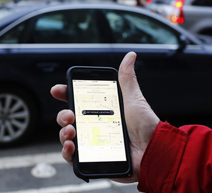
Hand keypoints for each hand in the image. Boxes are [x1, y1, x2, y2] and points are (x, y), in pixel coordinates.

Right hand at [50, 52, 159, 182]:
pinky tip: (70, 146)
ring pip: (67, 136)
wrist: (153, 151)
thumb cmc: (145, 125)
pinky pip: (73, 156)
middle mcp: (94, 126)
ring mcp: (92, 142)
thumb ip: (127, 79)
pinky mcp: (93, 157)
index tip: (57, 90)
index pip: (79, 101)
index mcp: (101, 111)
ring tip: (71, 130)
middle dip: (63, 115)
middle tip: (70, 115)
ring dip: (63, 132)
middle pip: (69, 119)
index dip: (66, 94)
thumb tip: (131, 55)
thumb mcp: (132, 99)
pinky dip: (66, 152)